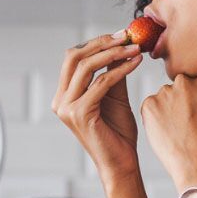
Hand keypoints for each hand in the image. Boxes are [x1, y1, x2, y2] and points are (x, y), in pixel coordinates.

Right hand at [52, 31, 145, 183]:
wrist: (121, 163)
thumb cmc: (118, 133)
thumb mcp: (114, 96)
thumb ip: (112, 73)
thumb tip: (119, 46)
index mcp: (64, 96)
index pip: (73, 59)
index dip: (96, 42)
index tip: (121, 34)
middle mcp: (61, 101)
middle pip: (74, 57)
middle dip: (101, 43)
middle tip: (126, 36)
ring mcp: (67, 108)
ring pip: (86, 67)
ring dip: (113, 53)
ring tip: (134, 48)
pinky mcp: (79, 114)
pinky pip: (101, 82)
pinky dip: (120, 70)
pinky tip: (135, 63)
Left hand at [141, 74, 196, 189]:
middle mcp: (184, 82)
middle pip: (179, 88)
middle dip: (180, 101)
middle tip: (184, 123)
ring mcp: (164, 92)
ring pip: (163, 98)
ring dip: (166, 110)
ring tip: (175, 131)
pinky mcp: (148, 105)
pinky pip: (150, 108)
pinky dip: (154, 119)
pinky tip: (165, 133)